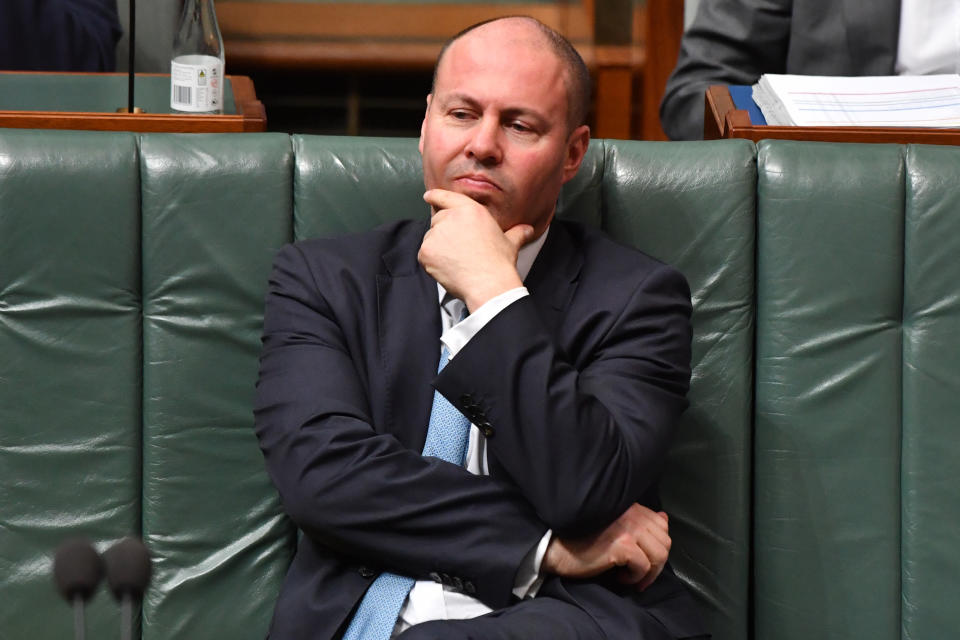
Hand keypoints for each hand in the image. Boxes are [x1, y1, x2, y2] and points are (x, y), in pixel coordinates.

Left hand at [418, 189, 532, 311]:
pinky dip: (432, 262)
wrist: (488, 284)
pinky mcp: (426, 250)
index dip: (435, 196)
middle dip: (444, 232)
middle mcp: (450, 217)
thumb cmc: (499, 263)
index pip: (446, 197)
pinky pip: (424, 254)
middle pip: (438, 220)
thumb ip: (516, 233)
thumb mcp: (510, 243)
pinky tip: (448, 268)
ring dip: (438, 248)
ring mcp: (436, 234)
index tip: (428, 196)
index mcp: (470, 210)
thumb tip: (528, 230)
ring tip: (456, 261)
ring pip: (430, 238)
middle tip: (458, 249)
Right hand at [541, 504, 669, 590]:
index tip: (646, 560)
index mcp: (630, 506)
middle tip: (641, 575)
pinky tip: (621, 578)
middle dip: (657, 564)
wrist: (556, 547)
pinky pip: (644, 565)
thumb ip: (639, 520)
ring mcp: (627, 529)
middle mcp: (632, 514)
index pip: (662, 525)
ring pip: (659, 555)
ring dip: (649, 573)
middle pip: (665, 542)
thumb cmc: (580, 537)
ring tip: (633, 578)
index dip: (657, 546)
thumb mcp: (614, 524)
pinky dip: (636, 577)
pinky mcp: (621, 545)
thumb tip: (664, 518)